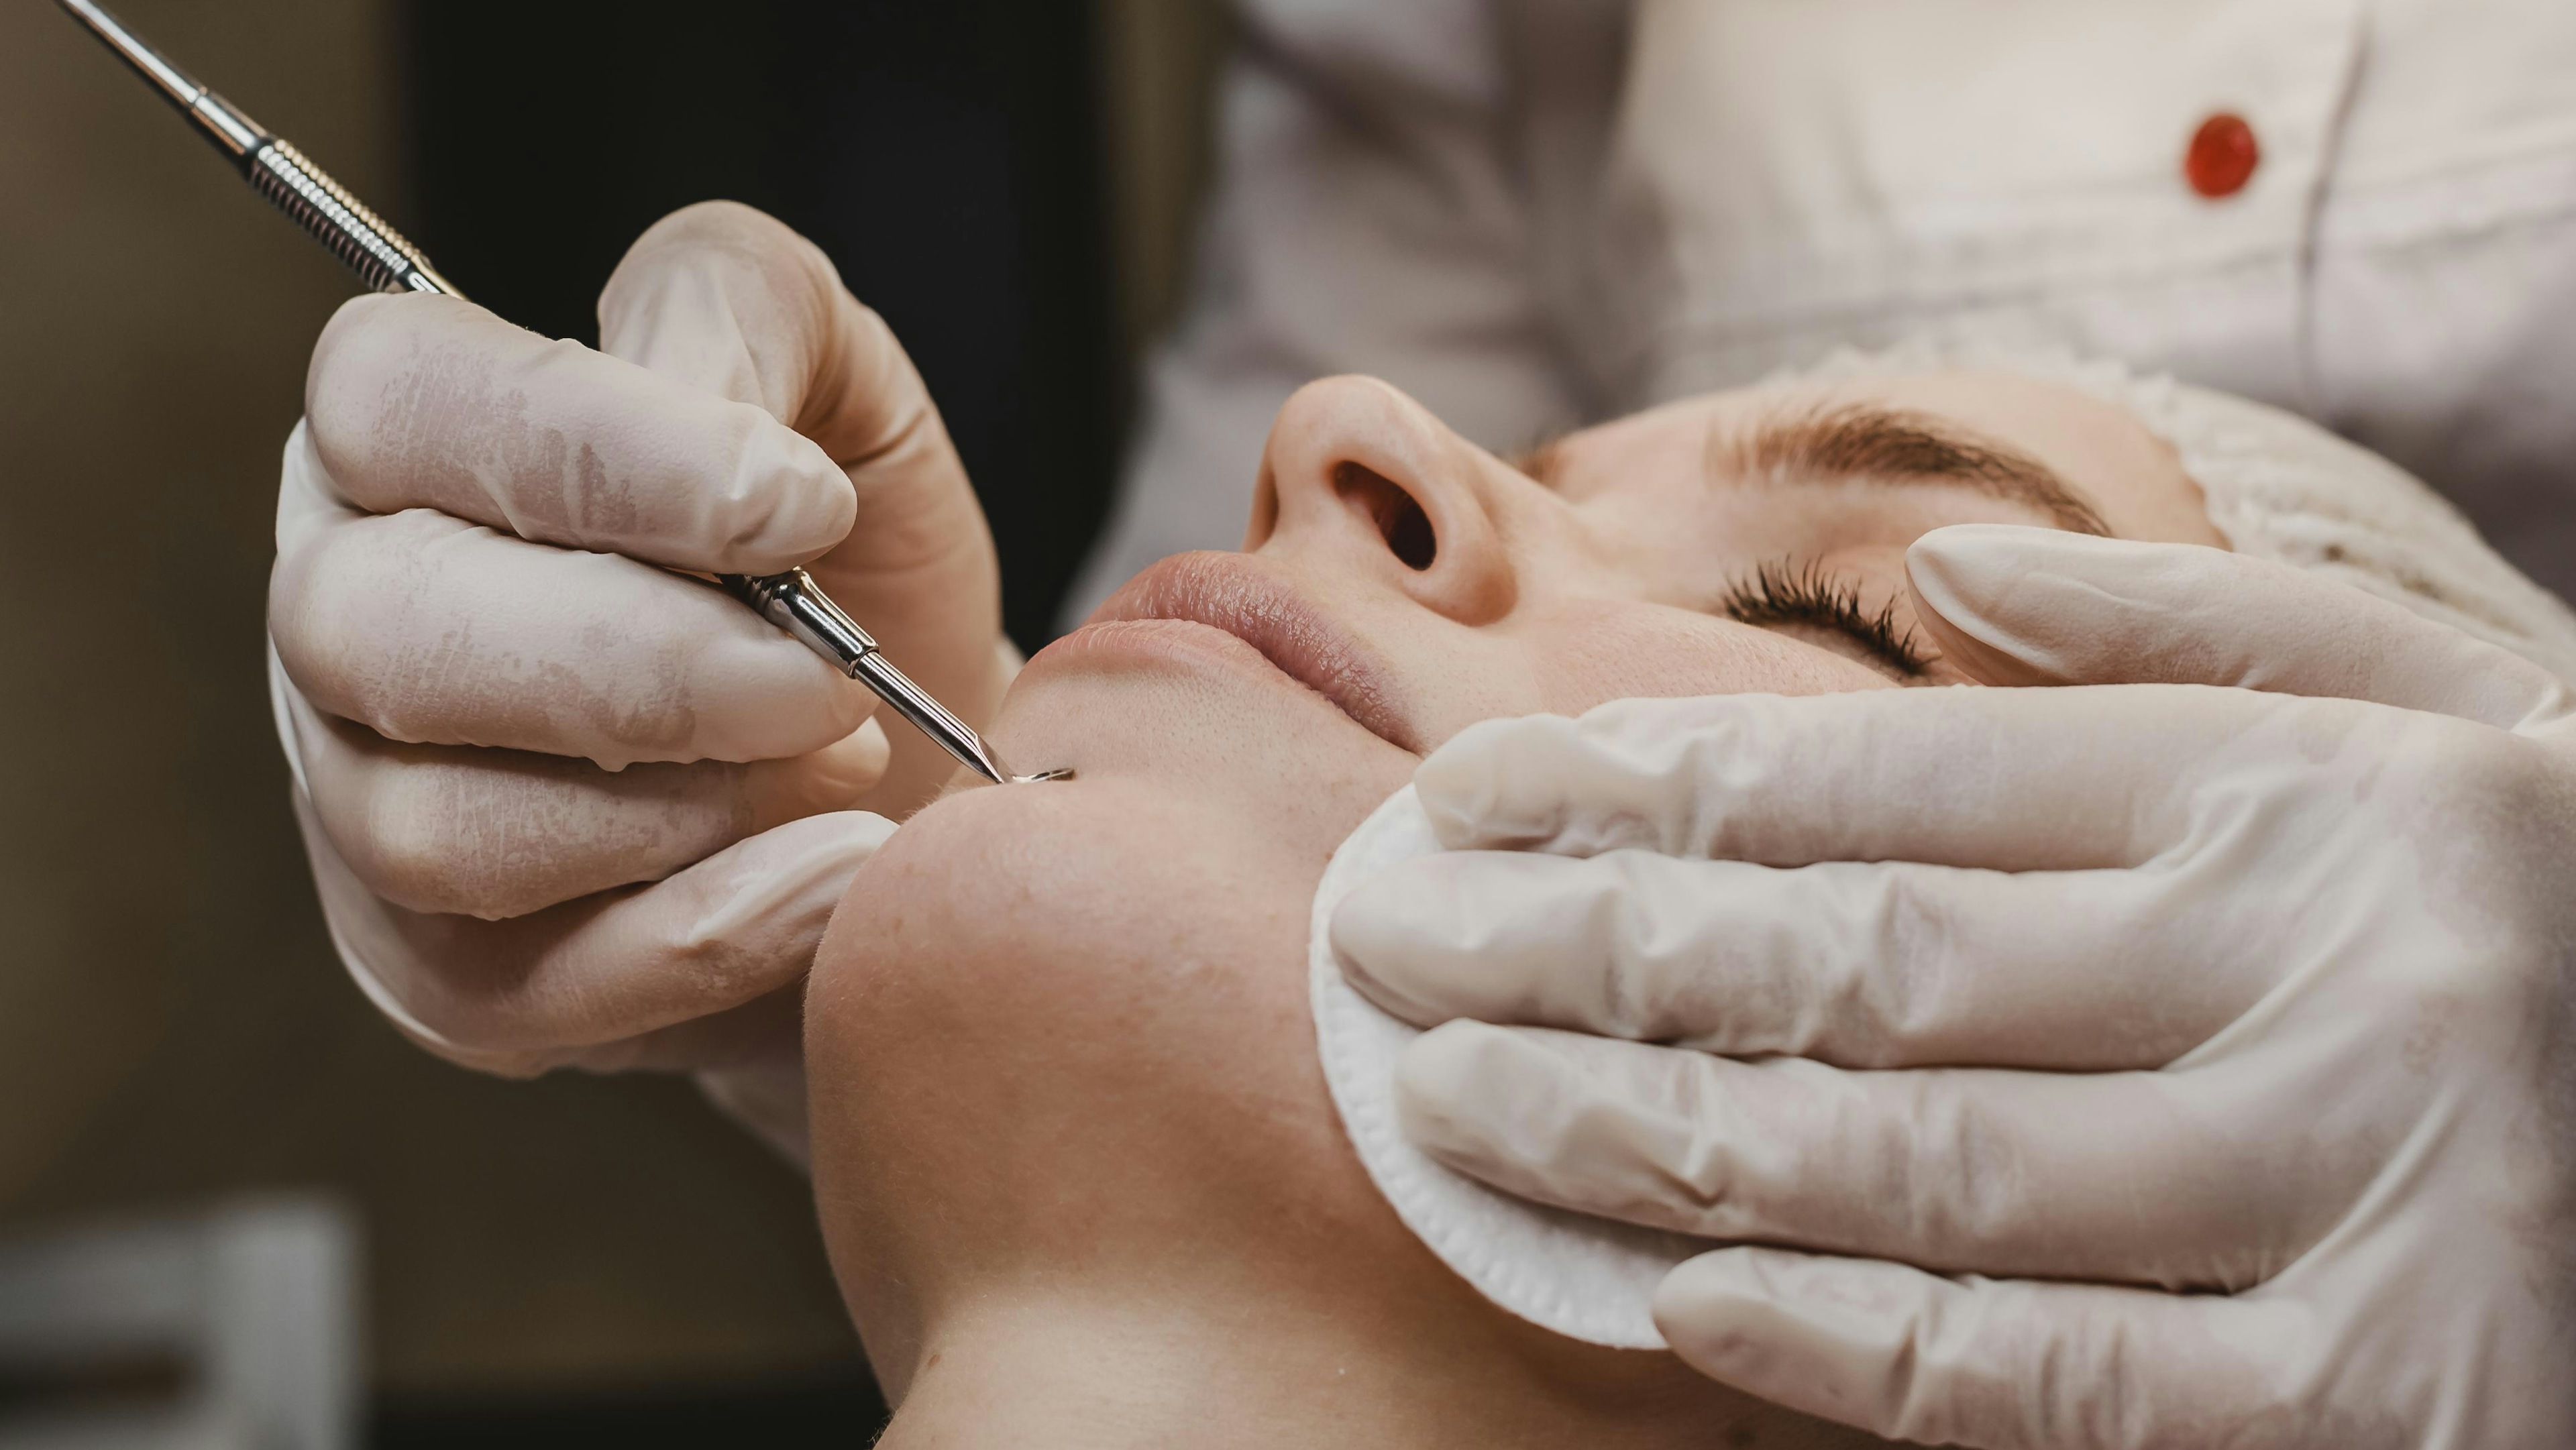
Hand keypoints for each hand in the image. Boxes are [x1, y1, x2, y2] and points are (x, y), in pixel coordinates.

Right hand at [269, 202, 1005, 1108]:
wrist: (926, 770)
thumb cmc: (856, 567)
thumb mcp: (837, 385)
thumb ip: (745, 312)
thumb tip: (699, 389)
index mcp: (406, 439)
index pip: (393, 398)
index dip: (592, 449)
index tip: (797, 502)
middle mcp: (342, 617)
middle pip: (385, 633)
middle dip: (648, 665)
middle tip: (833, 678)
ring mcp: (364, 812)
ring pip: (442, 831)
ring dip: (688, 808)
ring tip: (848, 764)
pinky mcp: (441, 978)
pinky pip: (531, 987)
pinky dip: (718, 936)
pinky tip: (842, 877)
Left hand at [1330, 525, 2575, 1446]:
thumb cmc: (2565, 898)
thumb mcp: (2431, 711)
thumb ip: (2187, 635)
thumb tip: (1941, 575)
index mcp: (2289, 792)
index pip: (1884, 784)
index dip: (1644, 790)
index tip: (1466, 797)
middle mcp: (2307, 969)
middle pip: (1851, 961)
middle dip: (1581, 953)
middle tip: (1385, 948)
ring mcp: (2346, 1195)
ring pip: (1908, 1165)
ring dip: (1642, 1142)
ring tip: (1447, 1106)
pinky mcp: (2380, 1406)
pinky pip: (2048, 1377)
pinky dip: (1846, 1345)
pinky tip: (1668, 1297)